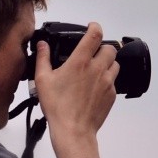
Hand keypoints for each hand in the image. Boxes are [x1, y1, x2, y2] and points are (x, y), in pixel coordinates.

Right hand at [33, 23, 117, 140]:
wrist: (74, 131)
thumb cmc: (58, 107)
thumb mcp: (43, 80)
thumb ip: (43, 58)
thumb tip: (42, 45)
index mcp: (80, 62)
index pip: (95, 35)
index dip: (95, 26)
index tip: (92, 27)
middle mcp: (97, 69)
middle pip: (110, 48)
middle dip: (102, 47)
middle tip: (92, 53)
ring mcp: (107, 82)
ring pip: (115, 64)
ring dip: (107, 63)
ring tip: (94, 70)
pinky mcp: (112, 95)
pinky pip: (114, 81)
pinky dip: (107, 80)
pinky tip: (94, 87)